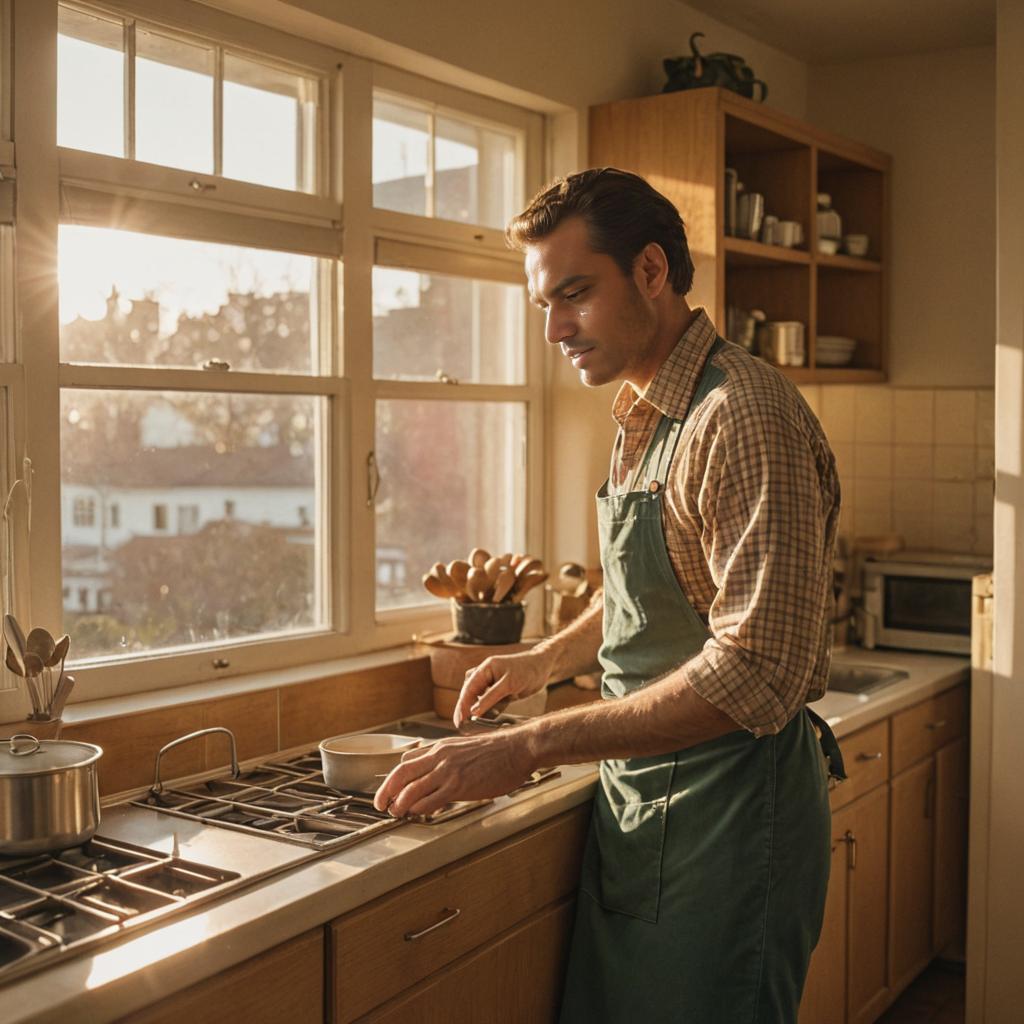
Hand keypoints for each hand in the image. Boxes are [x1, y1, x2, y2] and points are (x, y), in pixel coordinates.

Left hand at [372, 730, 534, 817]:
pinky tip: (416, 814)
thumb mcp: (467, 748)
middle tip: (380, 804)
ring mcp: (448, 770)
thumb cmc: (499, 750)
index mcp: (441, 747)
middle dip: (386, 790)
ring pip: (411, 788)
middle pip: (401, 773)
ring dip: (399, 803)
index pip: (407, 760)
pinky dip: (419, 808)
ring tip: (395, 812)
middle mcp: (440, 756)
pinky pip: (431, 799)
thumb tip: (439, 772)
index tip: (389, 789)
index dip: (394, 777)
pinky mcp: (459, 785)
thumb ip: (449, 759)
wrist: (518, 748)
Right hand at [453, 648, 553, 728]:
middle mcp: (485, 675)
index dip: (462, 706)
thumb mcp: (509, 684)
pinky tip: (485, 722)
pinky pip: (489, 703)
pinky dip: (487, 712)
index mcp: (484, 669)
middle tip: (460, 727)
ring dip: (475, 712)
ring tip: (469, 727)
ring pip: (479, 700)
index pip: (468, 689)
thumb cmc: (527, 670)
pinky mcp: (500, 692)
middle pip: (470, 695)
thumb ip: (490, 698)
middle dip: (465, 710)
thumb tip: (473, 711)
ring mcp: (492, 684)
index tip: (459, 721)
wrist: (543, 666)